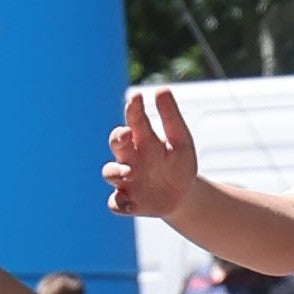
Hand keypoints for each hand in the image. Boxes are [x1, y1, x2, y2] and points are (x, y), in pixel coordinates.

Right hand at [107, 85, 199, 222]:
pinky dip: (119, 203)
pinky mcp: (128, 202)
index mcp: (143, 140)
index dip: (133, 109)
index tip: (137, 98)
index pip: (134, 120)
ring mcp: (127, 180)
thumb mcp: (180, 140)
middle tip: (126, 133)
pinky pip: (116, 203)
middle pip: (116, 143)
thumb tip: (161, 89)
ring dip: (116, 171)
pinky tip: (130, 204)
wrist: (182, 196)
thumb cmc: (178, 164)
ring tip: (129, 172)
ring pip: (110, 172)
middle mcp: (130, 158)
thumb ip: (170, 117)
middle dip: (118, 138)